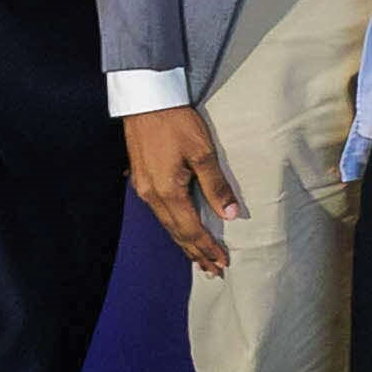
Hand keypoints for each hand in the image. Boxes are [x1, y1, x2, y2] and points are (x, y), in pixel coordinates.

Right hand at [121, 104, 240, 275]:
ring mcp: (143, 188)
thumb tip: (230, 214)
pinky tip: (179, 230)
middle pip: (176, 233)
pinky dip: (173, 226)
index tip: (223, 262)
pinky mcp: (141, 179)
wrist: (146, 101)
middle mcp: (151, 196)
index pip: (191, 230)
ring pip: (166, 224)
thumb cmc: (176, 123)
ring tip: (198, 258)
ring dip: (183, 242)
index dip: (207, 247)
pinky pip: (159, 212)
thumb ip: (216, 185)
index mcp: (167, 192)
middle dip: (195, 252)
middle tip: (213, 270)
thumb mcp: (202, 152)